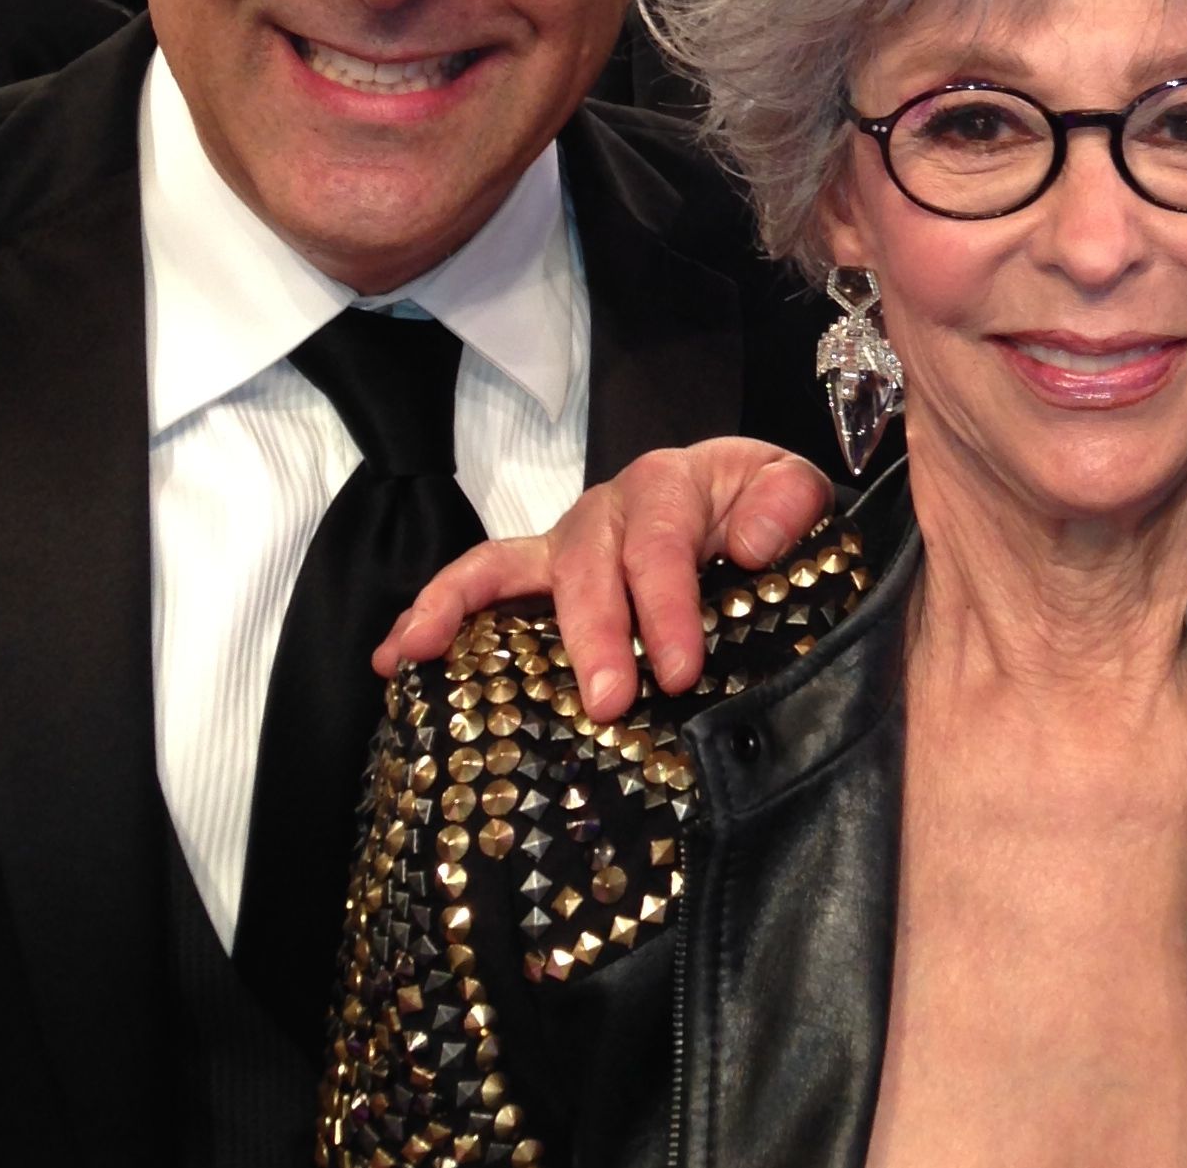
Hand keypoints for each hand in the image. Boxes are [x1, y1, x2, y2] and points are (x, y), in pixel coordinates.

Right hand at [373, 439, 834, 719]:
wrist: (747, 500)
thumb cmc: (764, 508)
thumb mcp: (791, 492)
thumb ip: (788, 505)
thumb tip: (752, 540)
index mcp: (673, 485)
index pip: (661, 542)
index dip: (668, 604)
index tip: (682, 668)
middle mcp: (608, 507)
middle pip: (586, 563)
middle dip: (594, 633)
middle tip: (609, 701)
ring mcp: (565, 542)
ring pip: (509, 566)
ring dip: (464, 609)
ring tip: (422, 654)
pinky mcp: (540, 575)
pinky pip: (478, 584)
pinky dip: (432, 612)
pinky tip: (395, 657)